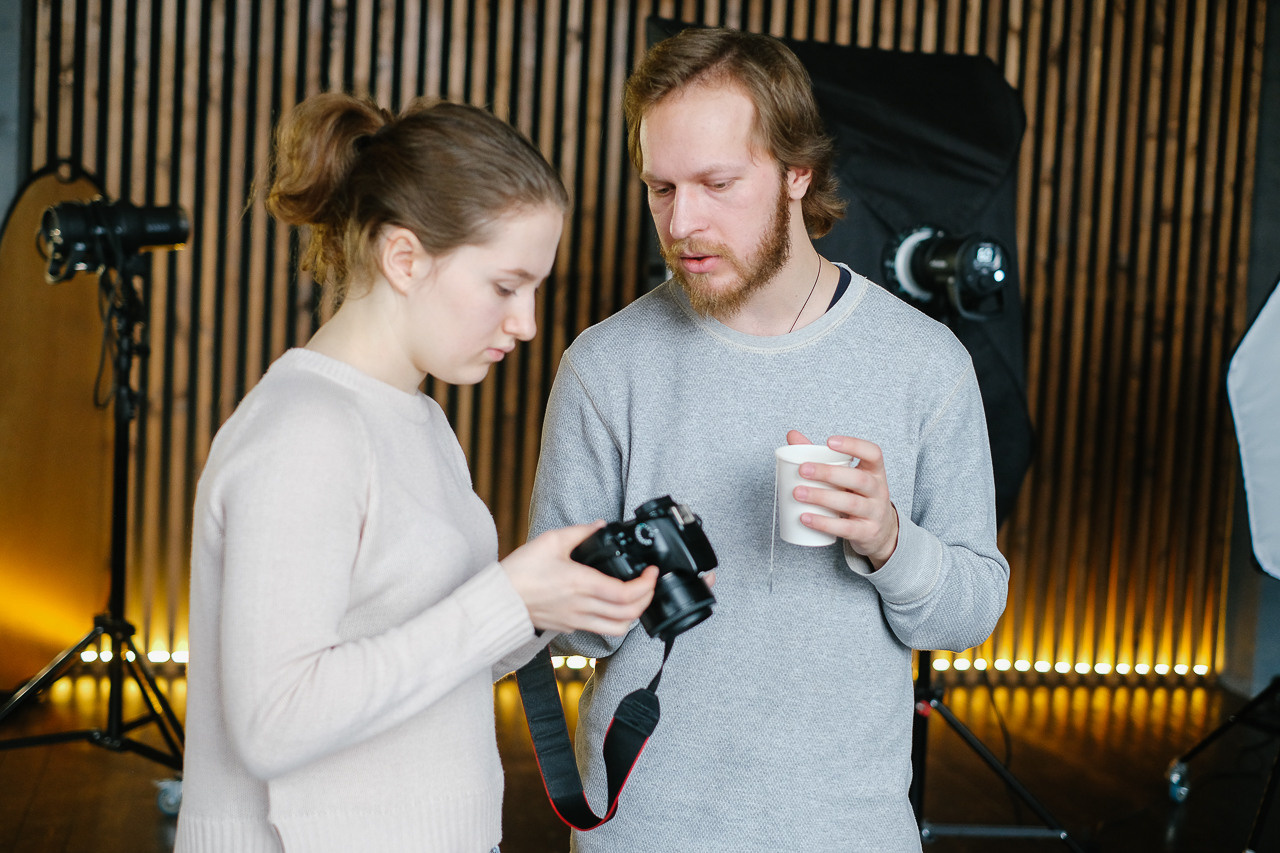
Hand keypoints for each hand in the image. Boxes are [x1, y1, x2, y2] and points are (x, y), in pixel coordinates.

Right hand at [502, 521, 657, 634]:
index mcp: (581, 584)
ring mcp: (577, 620)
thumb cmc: (521, 571)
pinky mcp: (570, 626)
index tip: (652, 572)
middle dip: (648, 599)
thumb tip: (600, 525)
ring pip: (618, 628)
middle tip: (650, 583)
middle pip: (629, 614)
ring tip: (637, 598)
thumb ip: (580, 532)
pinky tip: (614, 606)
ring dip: (635, 615)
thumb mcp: (551, 541)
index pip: (626, 594)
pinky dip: (617, 620)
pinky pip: (601, 629)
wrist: (499, 600)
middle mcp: (583, 606)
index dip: (647, 585)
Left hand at [786, 430, 898, 568]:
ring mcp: (875, 512)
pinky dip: (824, 523)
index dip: (854, 445)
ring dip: (822, 497)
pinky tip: (806, 518)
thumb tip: (792, 435)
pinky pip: (846, 528)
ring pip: (850, 503)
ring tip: (797, 493)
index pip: (873, 453)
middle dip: (828, 473)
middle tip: (802, 470)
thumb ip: (821, 456)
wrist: (880, 532)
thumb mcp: (846, 476)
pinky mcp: (867, 532)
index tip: (829, 442)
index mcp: (875, 472)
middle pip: (858, 479)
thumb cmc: (856, 496)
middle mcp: (879, 490)